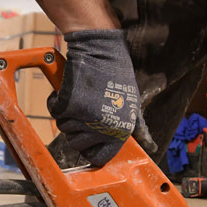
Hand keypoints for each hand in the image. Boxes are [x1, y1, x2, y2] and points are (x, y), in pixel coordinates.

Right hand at [48, 30, 153, 165]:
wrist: (101, 49)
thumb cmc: (117, 74)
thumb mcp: (133, 104)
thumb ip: (139, 128)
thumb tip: (151, 147)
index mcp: (120, 131)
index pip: (98, 157)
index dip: (90, 148)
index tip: (87, 135)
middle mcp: (103, 127)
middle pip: (76, 144)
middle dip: (76, 129)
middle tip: (84, 109)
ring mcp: (85, 117)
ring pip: (64, 128)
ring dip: (67, 114)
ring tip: (80, 96)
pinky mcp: (69, 104)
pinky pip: (55, 112)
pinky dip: (56, 100)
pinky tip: (68, 90)